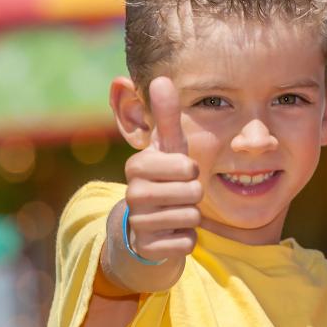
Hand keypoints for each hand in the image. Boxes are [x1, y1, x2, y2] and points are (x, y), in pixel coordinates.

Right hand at [122, 77, 202, 262]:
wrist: (146, 229)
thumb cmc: (163, 181)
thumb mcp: (167, 150)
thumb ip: (166, 117)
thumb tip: (161, 78)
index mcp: (137, 166)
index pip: (187, 167)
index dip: (191, 172)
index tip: (178, 174)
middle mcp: (132, 193)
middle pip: (193, 193)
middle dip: (193, 196)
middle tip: (178, 196)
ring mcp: (138, 222)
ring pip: (191, 217)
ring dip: (190, 218)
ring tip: (174, 213)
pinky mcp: (147, 248)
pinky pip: (186, 242)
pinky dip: (186, 240)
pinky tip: (171, 234)